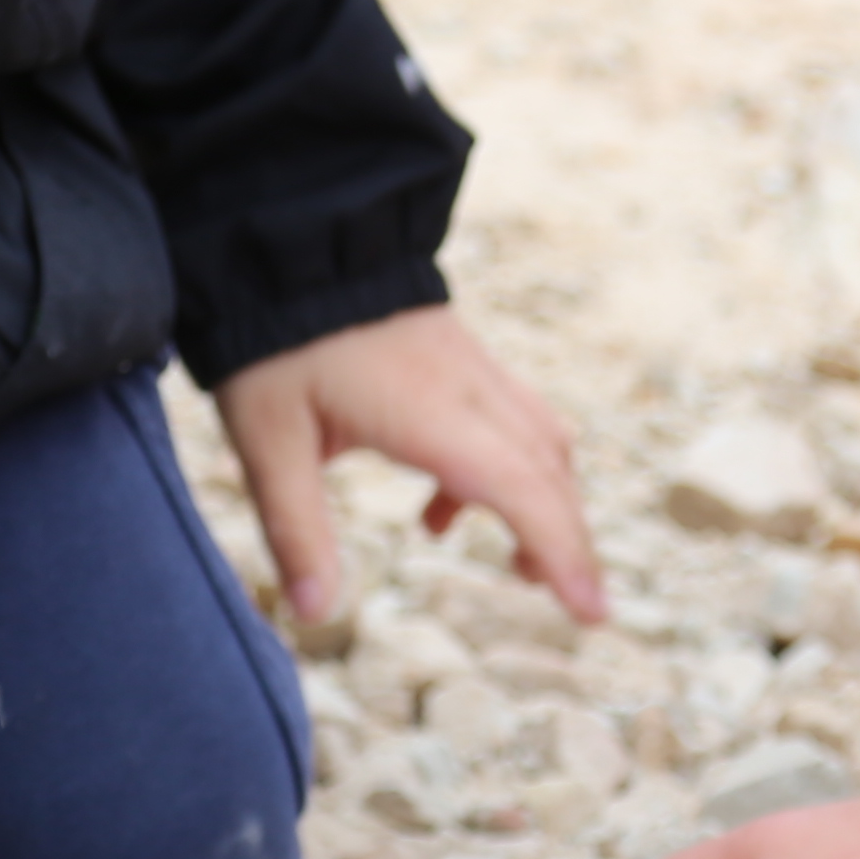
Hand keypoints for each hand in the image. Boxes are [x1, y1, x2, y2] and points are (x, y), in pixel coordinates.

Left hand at [213, 302, 606, 627]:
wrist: (292, 244)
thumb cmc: (276, 345)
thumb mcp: (267, 441)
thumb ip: (297, 529)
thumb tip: (318, 614)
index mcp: (430, 414)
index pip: (520, 490)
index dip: (561, 553)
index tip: (592, 611)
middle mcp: (469, 389)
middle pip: (550, 472)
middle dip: (570, 542)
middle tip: (580, 608)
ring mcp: (473, 368)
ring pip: (543, 443)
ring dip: (548, 506)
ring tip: (521, 566)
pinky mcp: (463, 357)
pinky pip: (516, 419)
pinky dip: (514, 472)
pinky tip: (443, 509)